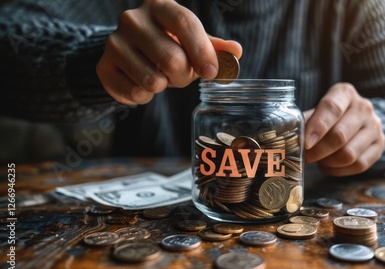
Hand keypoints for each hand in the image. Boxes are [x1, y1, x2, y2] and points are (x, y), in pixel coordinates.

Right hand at [96, 0, 241, 105]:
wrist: (128, 51)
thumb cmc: (168, 43)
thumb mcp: (192, 40)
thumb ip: (214, 47)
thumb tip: (235, 52)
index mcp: (160, 5)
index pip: (184, 23)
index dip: (201, 51)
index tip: (211, 73)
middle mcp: (132, 19)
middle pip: (171, 59)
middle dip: (183, 76)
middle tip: (181, 74)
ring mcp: (114, 42)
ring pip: (152, 80)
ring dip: (163, 87)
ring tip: (159, 76)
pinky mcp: (103, 67)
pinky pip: (135, 93)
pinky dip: (145, 97)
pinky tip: (142, 84)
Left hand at [304, 83, 384, 175]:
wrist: (357, 120)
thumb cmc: (328, 117)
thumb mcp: (315, 113)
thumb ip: (304, 123)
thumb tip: (287, 141)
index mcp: (344, 93)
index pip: (332, 108)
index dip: (318, 127)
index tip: (306, 144)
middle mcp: (363, 107)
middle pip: (340, 135)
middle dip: (318, 151)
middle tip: (305, 158)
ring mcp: (375, 126)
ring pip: (350, 154)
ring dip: (328, 162)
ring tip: (318, 161)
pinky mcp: (380, 144)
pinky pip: (359, 165)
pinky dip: (339, 170)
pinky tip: (328, 166)